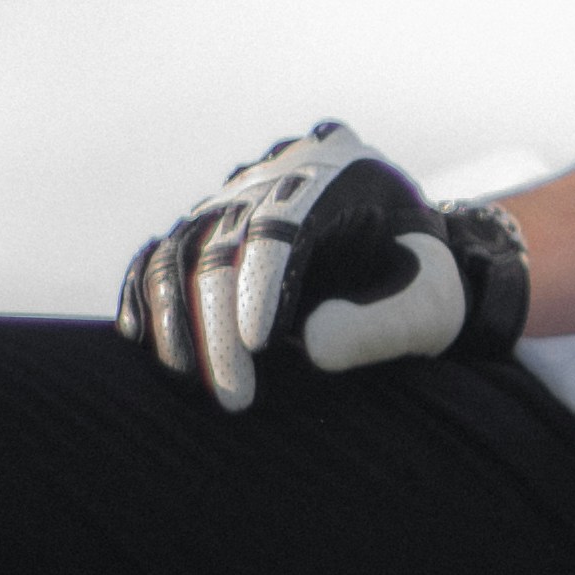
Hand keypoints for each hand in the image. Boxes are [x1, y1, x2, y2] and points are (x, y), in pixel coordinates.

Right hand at [117, 122, 530, 411]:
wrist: (401, 262)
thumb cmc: (421, 285)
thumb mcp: (429, 305)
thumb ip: (384, 324)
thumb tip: (314, 348)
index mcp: (342, 178)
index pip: (289, 222)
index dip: (267, 281)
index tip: (260, 344)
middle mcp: (276, 176)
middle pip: (227, 240)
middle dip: (222, 322)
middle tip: (237, 397)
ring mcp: (232, 200)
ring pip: (181, 248)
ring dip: (177, 317)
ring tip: (192, 382)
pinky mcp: (201, 230)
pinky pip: (157, 257)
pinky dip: (145, 296)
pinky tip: (145, 342)